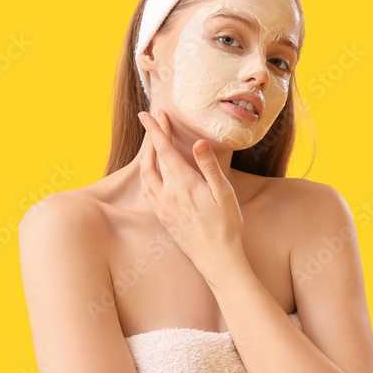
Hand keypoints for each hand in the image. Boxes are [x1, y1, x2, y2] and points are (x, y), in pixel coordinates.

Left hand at [137, 109, 244, 274]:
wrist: (217, 259)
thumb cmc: (226, 225)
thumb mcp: (224, 192)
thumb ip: (208, 166)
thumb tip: (197, 142)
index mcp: (183, 183)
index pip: (163, 149)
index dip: (155, 129)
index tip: (148, 113)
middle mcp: (167, 194)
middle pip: (152, 159)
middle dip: (152, 138)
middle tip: (155, 122)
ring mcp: (163, 207)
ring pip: (146, 175)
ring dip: (147, 156)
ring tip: (154, 145)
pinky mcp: (163, 218)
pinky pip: (148, 191)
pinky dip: (148, 176)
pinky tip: (154, 175)